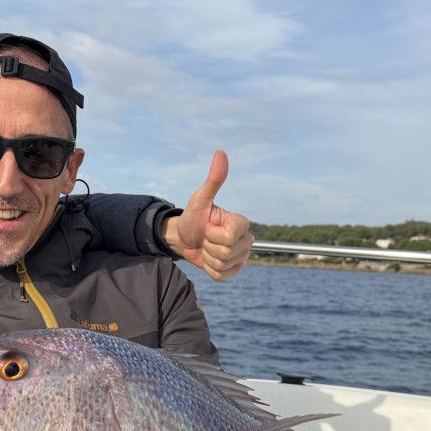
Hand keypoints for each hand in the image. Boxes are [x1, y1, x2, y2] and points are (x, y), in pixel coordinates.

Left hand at [162, 150, 253, 279]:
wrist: (184, 238)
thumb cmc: (193, 217)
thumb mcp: (200, 199)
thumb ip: (213, 180)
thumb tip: (221, 153)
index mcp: (241, 223)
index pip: (229, 237)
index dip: (212, 235)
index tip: (208, 227)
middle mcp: (246, 239)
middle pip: (226, 253)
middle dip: (209, 247)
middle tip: (206, 238)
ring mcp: (241, 256)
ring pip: (223, 266)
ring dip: (208, 258)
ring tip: (206, 247)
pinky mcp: (234, 271)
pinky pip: (221, 276)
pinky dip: (209, 270)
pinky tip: (208, 259)